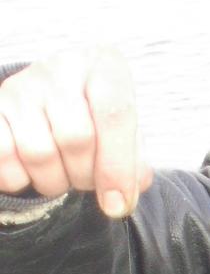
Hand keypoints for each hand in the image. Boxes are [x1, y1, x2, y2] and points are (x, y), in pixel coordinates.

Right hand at [0, 46, 152, 216]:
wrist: (54, 102)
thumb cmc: (99, 124)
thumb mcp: (127, 138)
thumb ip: (133, 169)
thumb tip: (120, 199)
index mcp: (105, 68)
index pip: (115, 115)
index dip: (118, 167)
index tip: (117, 205)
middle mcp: (62, 68)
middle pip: (76, 139)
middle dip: (86, 178)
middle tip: (87, 180)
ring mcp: (23, 85)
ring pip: (39, 153)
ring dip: (54, 183)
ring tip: (62, 174)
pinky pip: (4, 158)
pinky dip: (19, 180)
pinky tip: (31, 171)